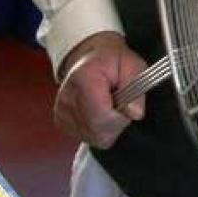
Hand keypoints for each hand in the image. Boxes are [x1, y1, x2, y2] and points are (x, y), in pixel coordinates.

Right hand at [53, 31, 146, 148]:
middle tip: (120, 105)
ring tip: (110, 107)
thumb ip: (136, 87)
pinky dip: (98, 129)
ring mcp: (61, 111)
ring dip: (108, 127)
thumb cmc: (113, 62)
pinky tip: (100, 112)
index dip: (120, 117)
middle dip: (116, 123)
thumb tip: (135, 113)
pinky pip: (87, 137)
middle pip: (97, 130)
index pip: (102, 116)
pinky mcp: (61, 121)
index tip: (126, 104)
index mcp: (85, 78)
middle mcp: (67, 96)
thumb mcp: (133, 65)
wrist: (91, 59)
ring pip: (93, 137)